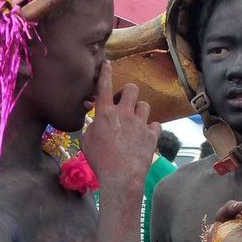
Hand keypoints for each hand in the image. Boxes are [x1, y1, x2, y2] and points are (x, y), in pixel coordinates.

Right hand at [83, 62, 160, 183]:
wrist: (121, 176)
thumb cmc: (100, 160)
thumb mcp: (86, 141)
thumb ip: (92, 126)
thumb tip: (95, 121)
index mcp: (105, 113)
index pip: (105, 86)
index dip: (106, 73)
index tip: (108, 64)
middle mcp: (124, 114)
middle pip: (132, 89)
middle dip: (128, 92)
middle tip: (123, 104)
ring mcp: (140, 124)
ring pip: (145, 106)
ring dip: (139, 111)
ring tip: (134, 121)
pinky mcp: (152, 135)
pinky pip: (155, 124)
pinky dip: (150, 128)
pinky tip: (145, 134)